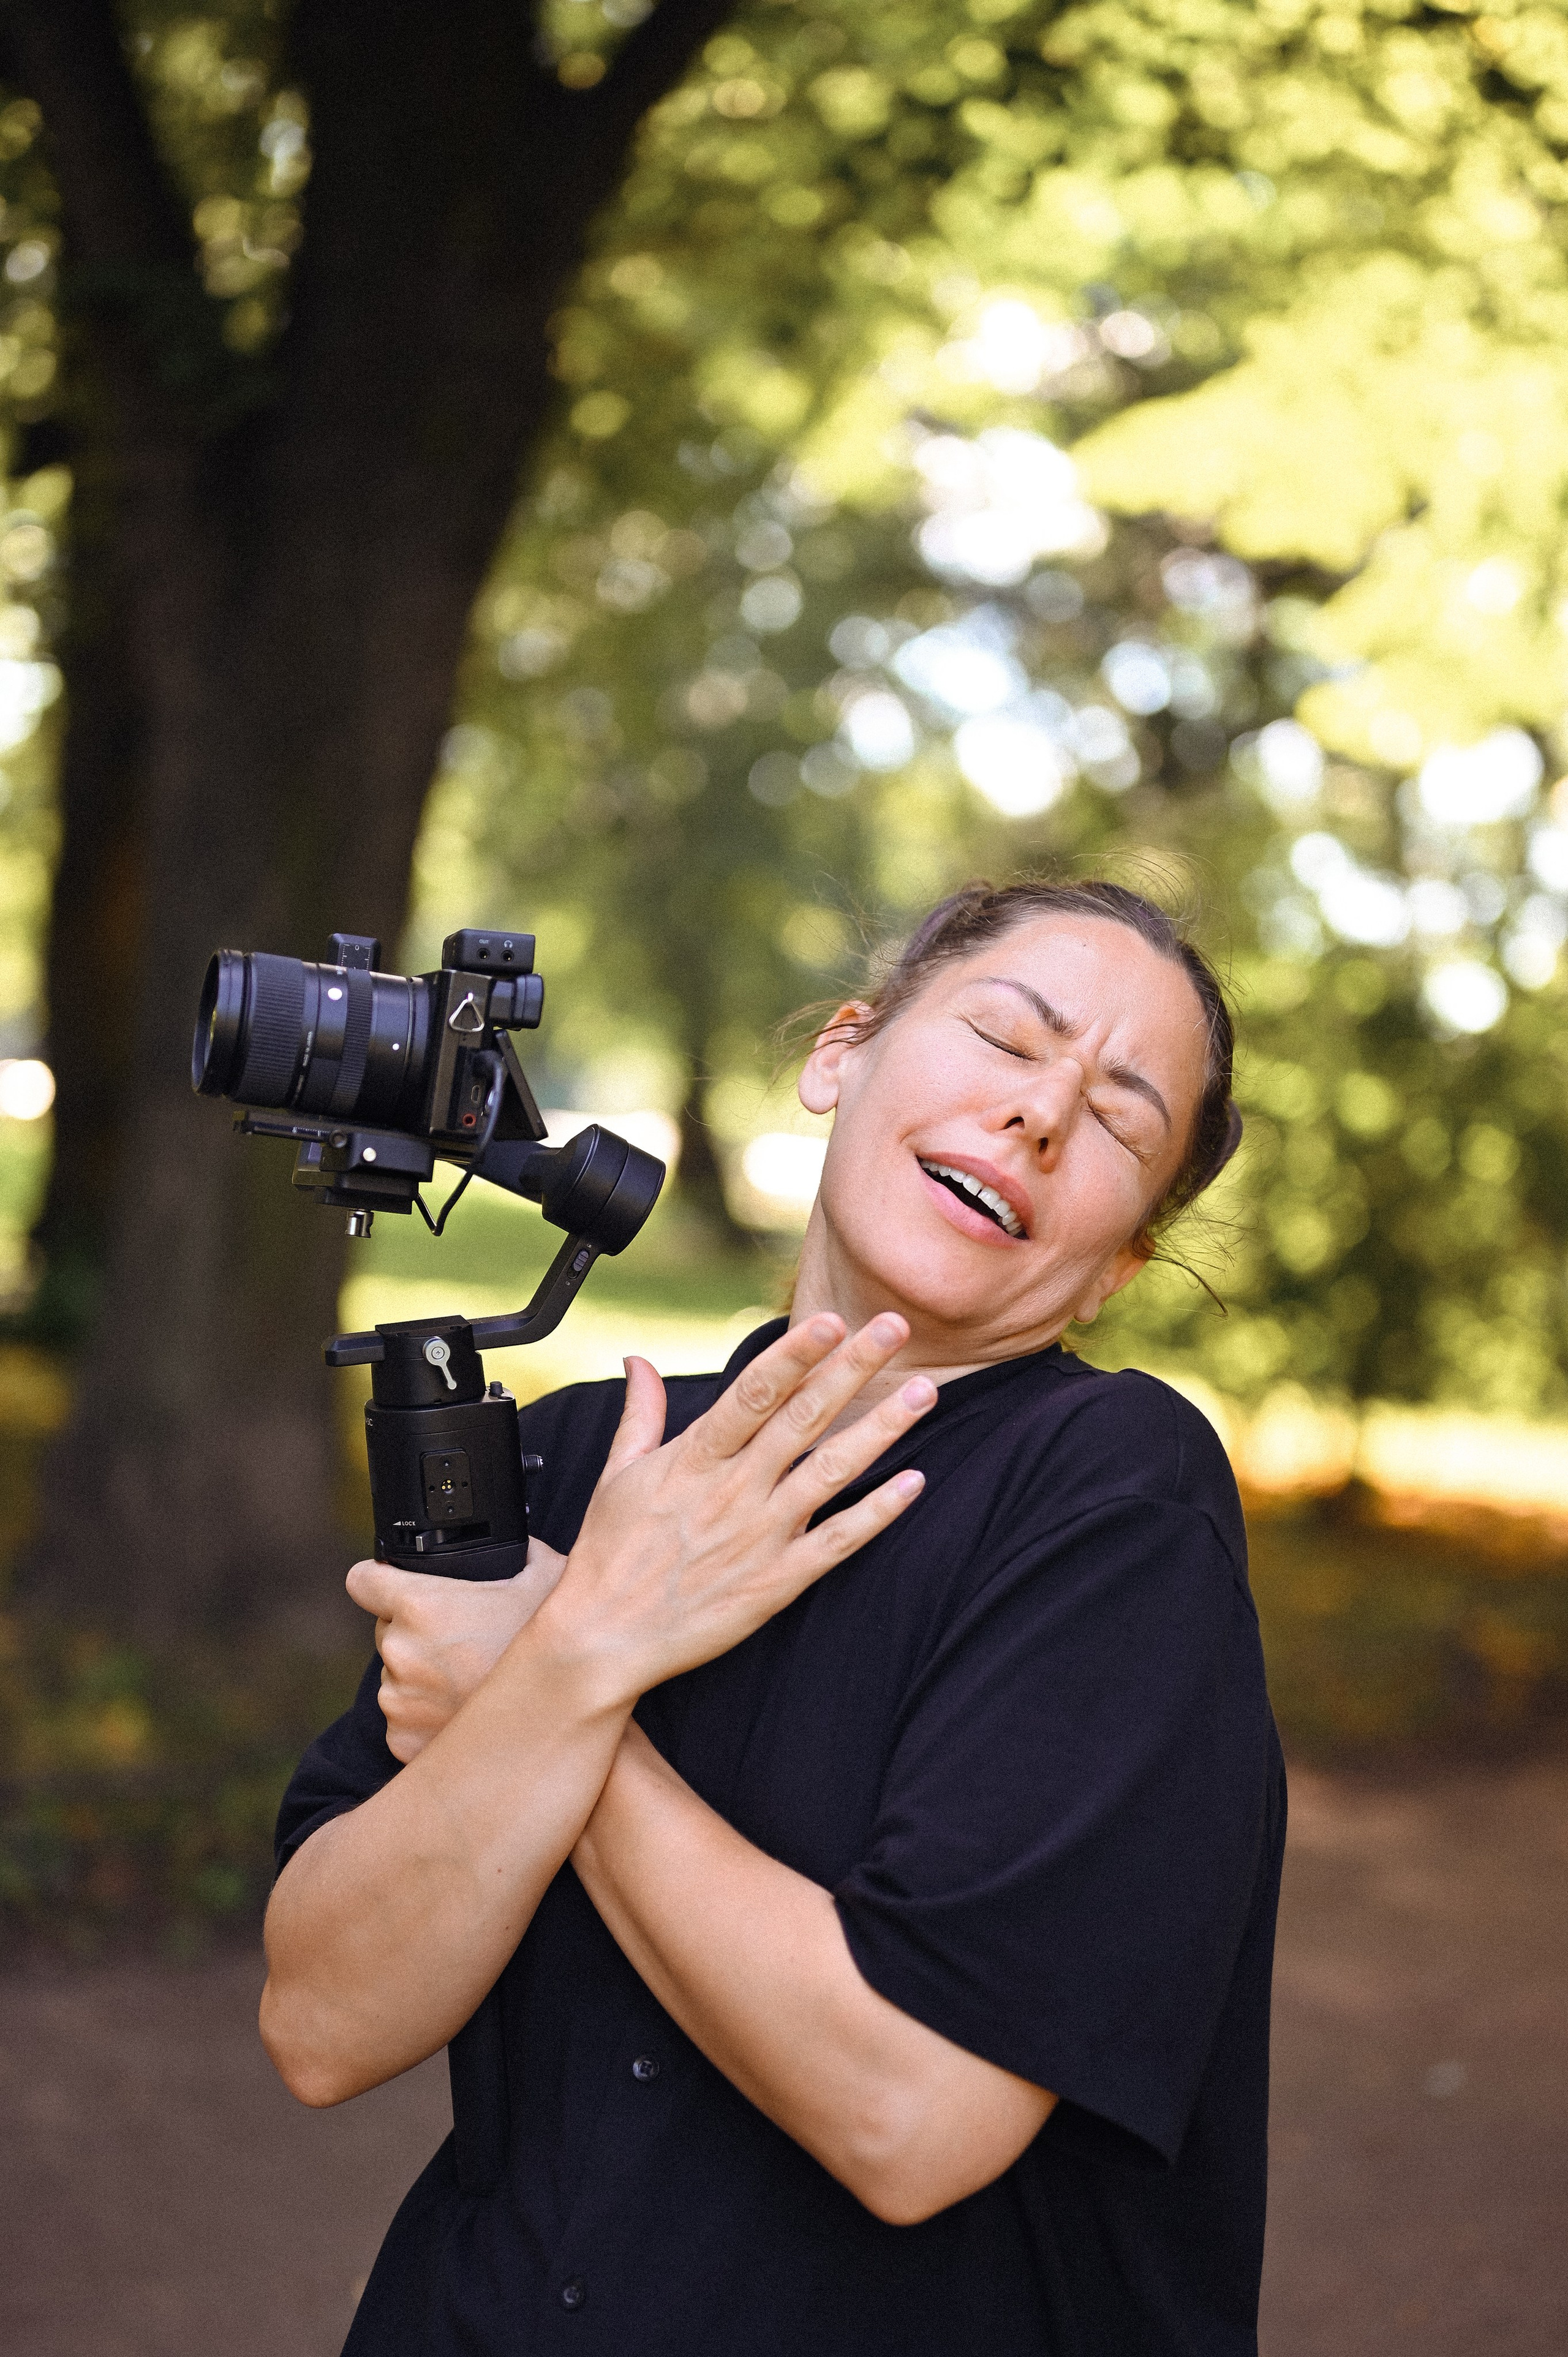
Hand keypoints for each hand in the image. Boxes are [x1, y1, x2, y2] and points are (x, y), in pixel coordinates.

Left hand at [346, 1538, 567, 1762]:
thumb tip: (518, 1545)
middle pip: (389, 1632)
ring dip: (423, 1678)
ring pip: (398, 1678)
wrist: (570, 1711)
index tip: (392, 1588)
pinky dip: (426, 1719)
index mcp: (421, 1606)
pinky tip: (465, 1712)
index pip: (363, 1580)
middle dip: (416, 1634)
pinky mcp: (403, 1742)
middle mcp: (401, 1653)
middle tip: (462, 1642)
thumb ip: (520, 1551)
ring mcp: (400, 1702)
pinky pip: (404, 1722)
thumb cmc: (558, 1642)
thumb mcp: (548, 1573)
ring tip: (472, 1681)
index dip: (379, 1581)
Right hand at [535, 1313, 934, 1707]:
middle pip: (805, 1417)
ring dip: (882, 1429)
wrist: (603, 1640)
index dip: (796, 1353)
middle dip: (854, 1368)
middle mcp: (733, 1490)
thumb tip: (638, 1360)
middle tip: (896, 1327)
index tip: (834, 1319)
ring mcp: (759, 1536)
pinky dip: (878, 1513)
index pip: (753, 1392)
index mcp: (694, 1459)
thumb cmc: (609, 1555)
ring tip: (923, 1392)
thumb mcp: (616, 1474)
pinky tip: (913, 1483)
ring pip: (833, 1471)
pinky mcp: (776, 1582)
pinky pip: (838, 1541)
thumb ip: (641, 1413)